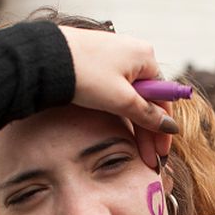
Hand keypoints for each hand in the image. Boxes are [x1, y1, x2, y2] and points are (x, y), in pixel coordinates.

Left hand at [59, 26, 175, 168]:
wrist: (44, 59)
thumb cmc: (85, 74)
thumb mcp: (121, 99)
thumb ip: (147, 115)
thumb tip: (170, 127)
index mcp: (146, 57)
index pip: (164, 98)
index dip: (163, 129)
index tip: (161, 152)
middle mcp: (134, 54)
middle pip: (148, 100)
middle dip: (149, 132)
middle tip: (149, 160)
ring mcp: (115, 58)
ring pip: (132, 98)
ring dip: (135, 125)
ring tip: (136, 151)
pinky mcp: (98, 64)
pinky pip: (118, 92)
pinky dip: (121, 112)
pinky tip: (122, 130)